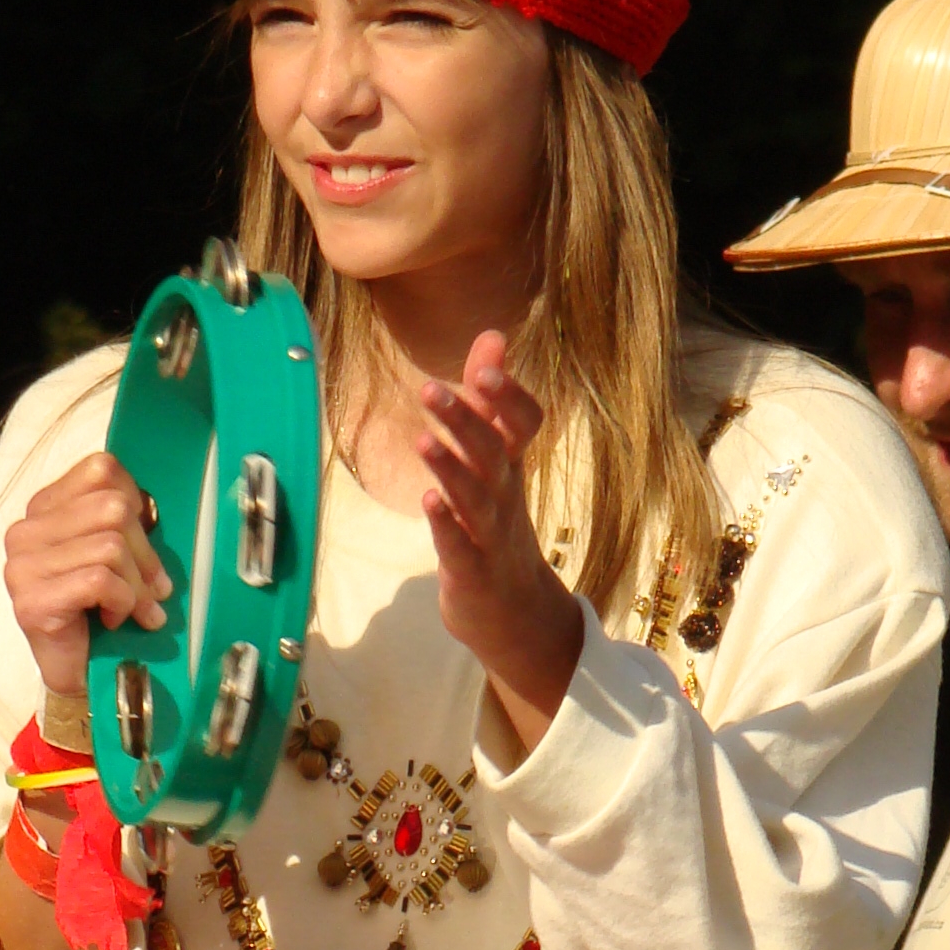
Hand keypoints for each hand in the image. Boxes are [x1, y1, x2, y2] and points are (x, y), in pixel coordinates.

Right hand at [1, 455, 170, 702]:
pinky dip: (121, 603)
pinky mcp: (32, 600)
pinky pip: (99, 580)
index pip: (101, 470)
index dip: (136, 503)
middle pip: (113, 508)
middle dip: (145, 554)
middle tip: (153, 590)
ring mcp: (23, 566)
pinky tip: (113, 621)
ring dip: (136, 586)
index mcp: (43, 509)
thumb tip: (153, 509)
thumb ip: (121, 522)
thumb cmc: (98, 613)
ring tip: (135, 611)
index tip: (144, 543)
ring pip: (110, 546)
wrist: (75, 676)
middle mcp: (25, 531)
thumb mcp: (112, 554)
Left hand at [416, 333, 584, 736]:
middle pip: (492, 453)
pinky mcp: (471, 573)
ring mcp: (491, 537)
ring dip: (451, 469)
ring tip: (424, 440)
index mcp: (512, 467)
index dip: (509, 396)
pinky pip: (459, 546)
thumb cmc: (497, 528)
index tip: (486, 365)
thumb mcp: (497, 463)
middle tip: (431, 388)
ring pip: (476, 498)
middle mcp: (506, 497)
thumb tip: (491, 335)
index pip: (526, 423)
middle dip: (465, 421)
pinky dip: (445, 525)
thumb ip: (490, 401)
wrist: (516, 614)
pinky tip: (427, 502)